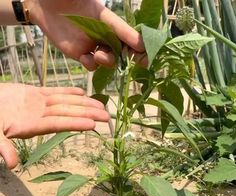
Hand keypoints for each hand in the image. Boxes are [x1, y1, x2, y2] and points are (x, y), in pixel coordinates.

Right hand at [0, 84, 108, 168]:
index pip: (57, 124)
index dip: (74, 123)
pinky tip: (81, 91)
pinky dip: (66, 91)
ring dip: (82, 103)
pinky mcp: (31, 94)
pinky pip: (52, 92)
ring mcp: (36, 105)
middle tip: (107, 116)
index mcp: (30, 126)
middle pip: (66, 114)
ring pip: (63, 103)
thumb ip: (2, 147)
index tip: (92, 124)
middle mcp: (37, 117)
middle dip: (86, 113)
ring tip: (100, 104)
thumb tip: (12, 165)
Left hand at [29, 0, 144, 69]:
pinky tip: (84, 58)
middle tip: (140, 62)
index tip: (146, 50)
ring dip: (109, 60)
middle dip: (133, 56)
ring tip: (99, 55)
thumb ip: (94, 1)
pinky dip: (90, 64)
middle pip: (123, 48)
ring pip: (109, 59)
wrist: (44, 4)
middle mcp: (102, 34)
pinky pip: (91, 65)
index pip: (126, 31)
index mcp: (107, 18)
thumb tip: (100, 3)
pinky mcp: (80, 54)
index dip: (137, 41)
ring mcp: (92, 45)